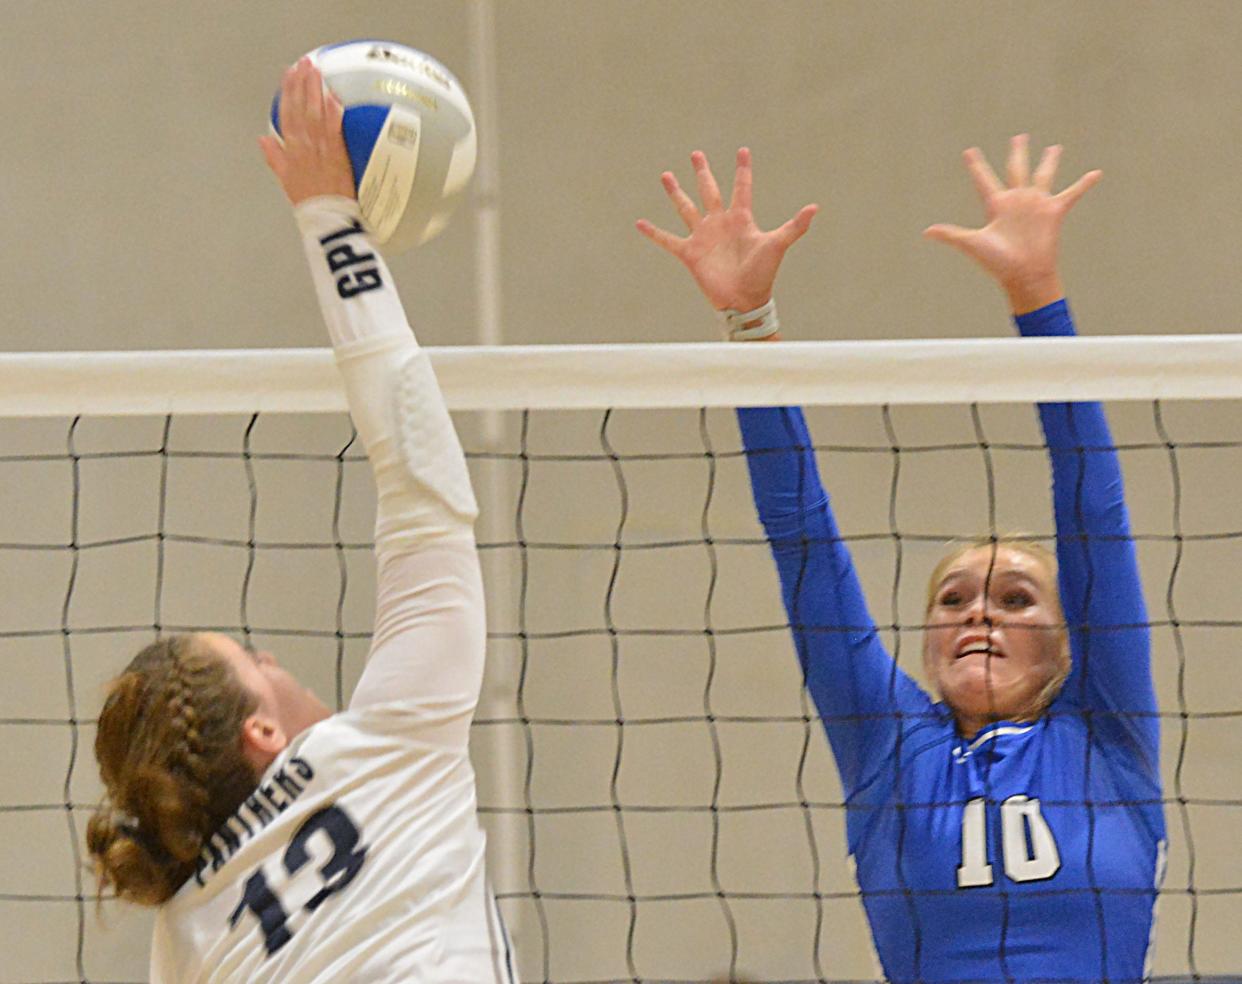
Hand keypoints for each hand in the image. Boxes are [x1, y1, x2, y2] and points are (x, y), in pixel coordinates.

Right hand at [259, 58, 355, 205]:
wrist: (325, 217)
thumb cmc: (307, 200)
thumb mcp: (285, 178)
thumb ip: (274, 157)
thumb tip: (263, 139)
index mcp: (290, 150)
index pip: (287, 114)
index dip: (287, 92)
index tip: (289, 73)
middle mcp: (304, 145)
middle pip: (301, 108)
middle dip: (302, 83)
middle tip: (304, 63)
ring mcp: (321, 148)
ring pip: (316, 113)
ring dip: (316, 90)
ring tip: (316, 71)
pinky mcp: (338, 153)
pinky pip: (334, 128)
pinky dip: (333, 111)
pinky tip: (333, 95)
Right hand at [636, 148, 817, 316]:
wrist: (744, 300)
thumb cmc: (762, 274)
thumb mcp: (777, 245)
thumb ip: (794, 226)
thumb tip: (815, 208)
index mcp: (740, 219)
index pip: (741, 187)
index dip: (743, 169)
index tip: (743, 149)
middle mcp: (720, 224)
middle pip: (710, 191)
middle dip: (703, 172)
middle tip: (696, 154)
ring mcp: (703, 237)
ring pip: (686, 208)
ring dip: (676, 192)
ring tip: (666, 175)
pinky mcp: (690, 253)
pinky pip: (668, 240)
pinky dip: (653, 233)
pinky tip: (639, 223)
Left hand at [923, 135, 1100, 314]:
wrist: (1024, 274)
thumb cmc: (998, 263)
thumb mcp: (973, 244)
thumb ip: (951, 235)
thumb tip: (926, 232)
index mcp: (996, 205)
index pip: (983, 179)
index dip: (976, 165)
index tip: (969, 150)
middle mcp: (1016, 201)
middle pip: (1016, 169)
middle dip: (1017, 152)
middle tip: (1019, 137)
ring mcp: (1036, 204)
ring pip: (1044, 175)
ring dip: (1049, 161)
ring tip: (1054, 147)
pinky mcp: (1054, 211)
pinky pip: (1072, 194)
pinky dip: (1084, 184)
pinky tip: (1097, 173)